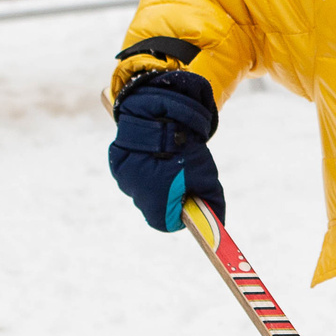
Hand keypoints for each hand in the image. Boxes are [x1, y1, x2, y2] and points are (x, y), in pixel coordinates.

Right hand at [108, 70, 223, 231]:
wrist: (157, 112)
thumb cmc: (184, 148)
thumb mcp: (205, 174)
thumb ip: (212, 200)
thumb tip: (218, 219)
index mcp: (154, 200)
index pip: (167, 222)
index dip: (182, 214)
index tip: (191, 201)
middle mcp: (134, 193)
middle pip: (156, 206)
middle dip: (172, 195)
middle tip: (183, 175)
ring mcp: (123, 178)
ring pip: (145, 189)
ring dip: (158, 179)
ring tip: (169, 158)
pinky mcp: (117, 163)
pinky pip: (134, 174)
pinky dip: (146, 167)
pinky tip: (157, 152)